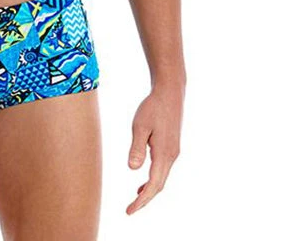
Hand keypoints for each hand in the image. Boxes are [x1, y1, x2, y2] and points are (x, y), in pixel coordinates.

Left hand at [126, 83, 183, 214]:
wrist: (170, 92)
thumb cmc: (153, 107)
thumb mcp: (140, 126)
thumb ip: (137, 148)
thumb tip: (133, 170)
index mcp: (164, 154)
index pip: (154, 185)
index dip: (142, 200)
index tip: (130, 210)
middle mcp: (172, 156)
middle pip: (159, 185)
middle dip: (145, 199)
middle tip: (130, 210)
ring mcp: (173, 152)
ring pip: (162, 177)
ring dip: (150, 190)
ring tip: (135, 199)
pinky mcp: (171, 146)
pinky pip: (163, 169)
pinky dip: (153, 179)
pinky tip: (143, 180)